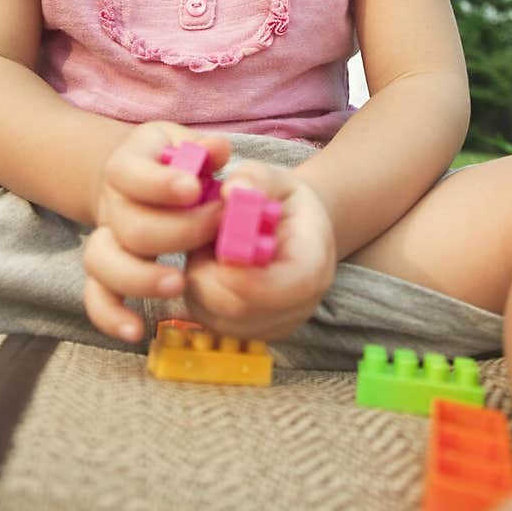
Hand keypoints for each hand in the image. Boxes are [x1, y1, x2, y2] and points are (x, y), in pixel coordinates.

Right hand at [82, 121, 230, 342]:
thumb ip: (204, 148)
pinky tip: (136, 331)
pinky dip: (110, 316)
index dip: (161, 184)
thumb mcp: (185, 144)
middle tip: (215, 230)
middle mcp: (111, 203)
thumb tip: (218, 150)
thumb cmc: (173, 163)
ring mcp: (105, 239)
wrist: (136, 178)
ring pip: (102, 262)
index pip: (131, 173)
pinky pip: (96, 296)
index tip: (194, 189)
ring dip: (141, 277)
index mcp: (127, 165)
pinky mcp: (104, 272)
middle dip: (175, 232)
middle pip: (129, 224)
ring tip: (180, 283)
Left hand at [184, 162, 336, 341]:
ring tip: (211, 249)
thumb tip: (232, 189)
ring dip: (200, 281)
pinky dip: (197, 293)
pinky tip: (210, 267)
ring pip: (215, 316)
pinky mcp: (248, 332)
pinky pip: (207, 320)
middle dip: (209, 272)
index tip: (217, 250)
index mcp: (314, 264)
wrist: (296, 230)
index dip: (245, 276)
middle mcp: (299, 305)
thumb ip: (257, 178)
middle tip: (204, 238)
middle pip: (239, 307)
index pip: (284, 288)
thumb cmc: (285, 202)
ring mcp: (273, 325)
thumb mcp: (277, 178)